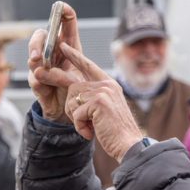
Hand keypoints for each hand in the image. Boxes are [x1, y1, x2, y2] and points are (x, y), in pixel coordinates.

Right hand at [26, 2, 84, 122]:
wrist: (70, 111)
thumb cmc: (78, 88)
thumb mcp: (82, 73)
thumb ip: (71, 63)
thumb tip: (56, 59)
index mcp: (69, 45)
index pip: (65, 23)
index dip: (62, 12)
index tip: (61, 6)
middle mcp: (52, 53)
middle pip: (40, 37)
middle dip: (37, 43)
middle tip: (38, 54)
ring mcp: (42, 67)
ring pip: (33, 57)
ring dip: (36, 62)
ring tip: (40, 68)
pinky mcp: (37, 82)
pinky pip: (34, 78)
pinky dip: (38, 81)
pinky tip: (44, 85)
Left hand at [59, 43, 143, 160]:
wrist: (128, 143)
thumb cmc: (114, 131)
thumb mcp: (103, 110)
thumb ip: (91, 98)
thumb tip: (72, 94)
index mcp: (108, 84)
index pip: (88, 65)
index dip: (74, 56)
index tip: (63, 45)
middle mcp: (106, 84)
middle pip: (72, 87)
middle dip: (66, 100)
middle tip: (61, 98)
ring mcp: (103, 91)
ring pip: (71, 100)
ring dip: (76, 119)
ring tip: (91, 126)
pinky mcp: (98, 101)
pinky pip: (76, 113)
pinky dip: (80, 127)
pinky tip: (91, 132)